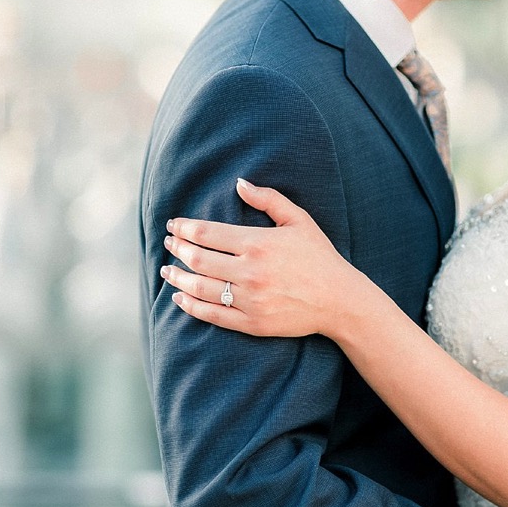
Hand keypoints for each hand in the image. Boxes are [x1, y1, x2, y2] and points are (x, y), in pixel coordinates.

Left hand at [161, 179, 360, 337]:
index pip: (207, 233)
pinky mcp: (252, 323)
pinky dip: (190, 305)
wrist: (340, 301)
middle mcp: (250, 272)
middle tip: (167, 243)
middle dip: (177, 249)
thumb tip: (239, 183)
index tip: (173, 225)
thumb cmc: (319, 257)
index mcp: (258, 243)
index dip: (184, 228)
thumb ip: (268, 199)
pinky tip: (179, 296)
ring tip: (166, 270)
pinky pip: (212, 315)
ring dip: (177, 277)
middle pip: (198, 259)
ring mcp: (250, 300)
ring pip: (200, 287)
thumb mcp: (299, 220)